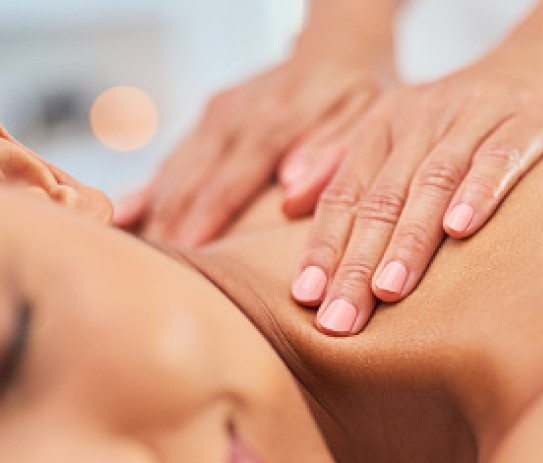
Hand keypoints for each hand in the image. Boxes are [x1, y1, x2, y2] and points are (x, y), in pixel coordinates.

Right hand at [117, 48, 394, 245]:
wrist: (341, 47)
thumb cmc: (361, 89)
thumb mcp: (364, 115)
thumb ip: (331, 153)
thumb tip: (293, 190)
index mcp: (273, 122)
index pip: (228, 182)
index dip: (203, 223)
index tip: (185, 259)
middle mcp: (235, 116)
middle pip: (191, 182)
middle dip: (170, 229)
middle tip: (154, 277)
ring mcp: (217, 116)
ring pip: (174, 171)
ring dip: (153, 214)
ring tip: (133, 259)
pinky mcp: (210, 119)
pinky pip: (173, 159)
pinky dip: (148, 189)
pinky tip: (121, 217)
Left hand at [289, 44, 542, 334]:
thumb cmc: (465, 116)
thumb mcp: (402, 132)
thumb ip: (345, 163)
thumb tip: (288, 202)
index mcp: (385, 123)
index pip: (345, 193)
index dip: (323, 245)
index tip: (306, 298)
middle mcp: (423, 115)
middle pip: (382, 197)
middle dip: (357, 262)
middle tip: (340, 319)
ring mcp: (476, 114)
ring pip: (434, 181)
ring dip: (409, 239)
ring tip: (388, 290)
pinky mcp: (528, 119)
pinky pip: (500, 157)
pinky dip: (480, 191)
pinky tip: (462, 229)